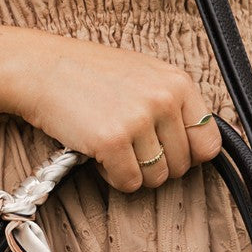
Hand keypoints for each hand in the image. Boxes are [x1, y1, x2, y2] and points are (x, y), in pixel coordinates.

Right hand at [18, 32, 221, 192]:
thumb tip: (203, 146)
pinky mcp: (112, 141)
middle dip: (155, 165)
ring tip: (114, 148)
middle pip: (181, 165)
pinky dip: (112, 177)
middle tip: (130, 149)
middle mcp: (163, 100)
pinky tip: (99, 154)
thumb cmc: (89, 74)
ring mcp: (139, 121)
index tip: (168, 153)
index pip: (209, 142)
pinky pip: (129, 183)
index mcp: (177, 83)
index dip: (189, 156)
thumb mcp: (145, 76)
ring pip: (156, 178)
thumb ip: (175, 105)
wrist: (42, 69)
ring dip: (133, 172)